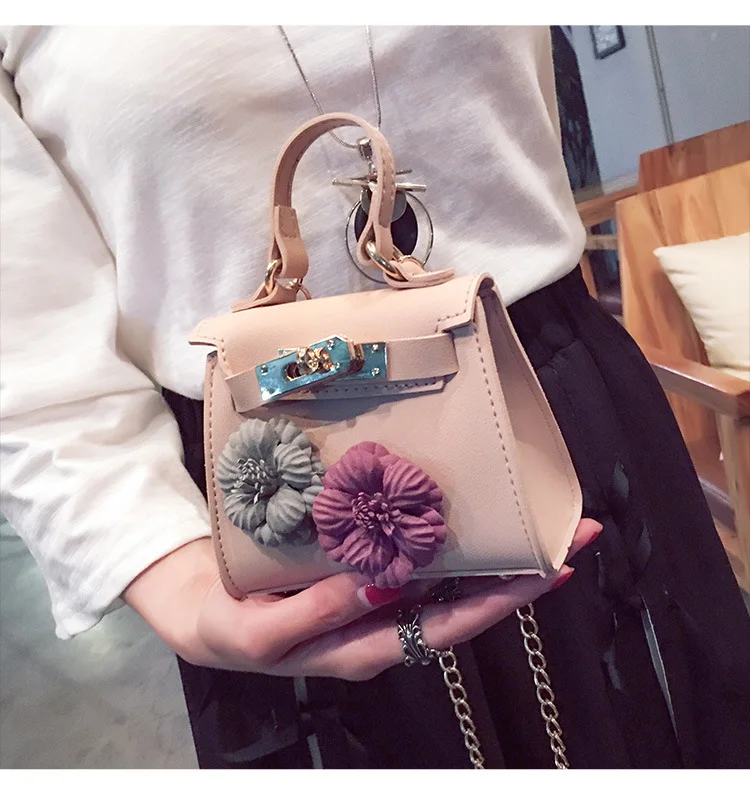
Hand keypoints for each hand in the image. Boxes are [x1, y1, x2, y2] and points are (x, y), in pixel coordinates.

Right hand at [124, 518, 601, 680]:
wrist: (206, 613)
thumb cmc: (232, 626)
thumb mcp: (262, 630)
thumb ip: (313, 614)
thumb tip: (372, 586)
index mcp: (364, 648)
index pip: (442, 629)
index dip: (494, 604)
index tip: (542, 573)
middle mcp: (383, 626)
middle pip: (463, 606)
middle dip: (520, 575)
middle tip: (573, 536)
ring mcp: (378, 601)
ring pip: (448, 584)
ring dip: (495, 555)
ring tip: (539, 521)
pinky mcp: (364, 576)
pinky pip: (418, 562)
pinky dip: (451, 543)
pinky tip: (471, 517)